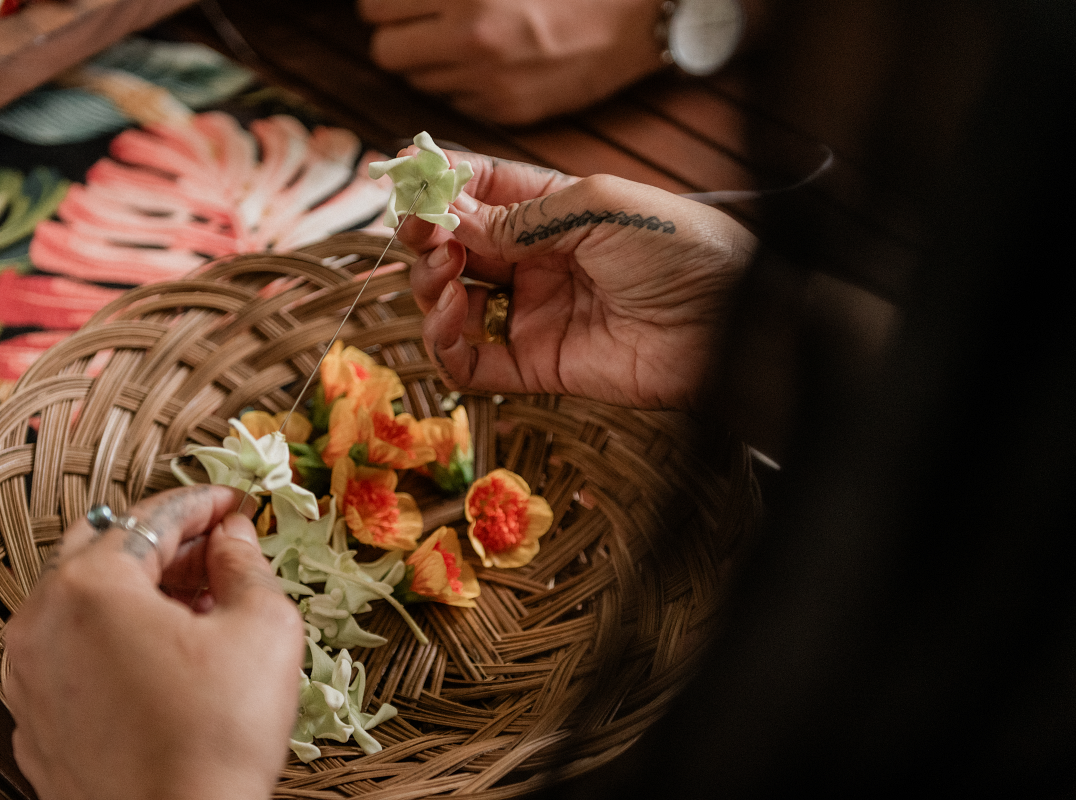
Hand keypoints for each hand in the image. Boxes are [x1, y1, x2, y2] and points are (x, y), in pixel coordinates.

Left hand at [3, 485, 302, 799]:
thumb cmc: (216, 738)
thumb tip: (233, 539)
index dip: (203, 502)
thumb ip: (245, 565)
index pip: (151, 517)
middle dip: (165, 543)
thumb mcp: (261, 628)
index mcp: (89, 588)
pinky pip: (73, 656)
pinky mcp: (36, 723)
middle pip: (104, 551)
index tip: (234, 503)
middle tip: (218, 548)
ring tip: (201, 606)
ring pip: (84, 605)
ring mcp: (30, 678)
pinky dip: (115, 640)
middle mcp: (41, 625)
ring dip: (141, 591)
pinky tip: (167, 658)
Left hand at [357, 0, 664, 124]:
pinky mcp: (507, 112)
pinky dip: (464, 86)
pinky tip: (492, 64)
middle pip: (387, 53)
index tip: (399, 3)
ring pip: (419, 82)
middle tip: (420, 22)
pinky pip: (458, 103)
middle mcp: (471, 41)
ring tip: (462, 41)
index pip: (377, 8)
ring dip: (429, 63)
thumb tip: (398, 2)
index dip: (385, 5)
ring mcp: (488, 82)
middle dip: (398, 36)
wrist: (634, 20)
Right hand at [400, 151, 756, 408]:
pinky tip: (450, 317)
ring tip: (442, 275)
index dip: (436, 187)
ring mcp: (532, 313)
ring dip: (428, 286)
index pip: (476, 191)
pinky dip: (445, 344)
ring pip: (451, 304)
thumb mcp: (596, 206)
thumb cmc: (681, 245)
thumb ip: (517, 217)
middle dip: (426, 238)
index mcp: (551, 210)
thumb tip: (449, 219)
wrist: (729, 319)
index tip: (404, 185)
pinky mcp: (535, 365)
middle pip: (454, 248)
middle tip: (424, 236)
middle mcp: (534, 260)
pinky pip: (471, 363)